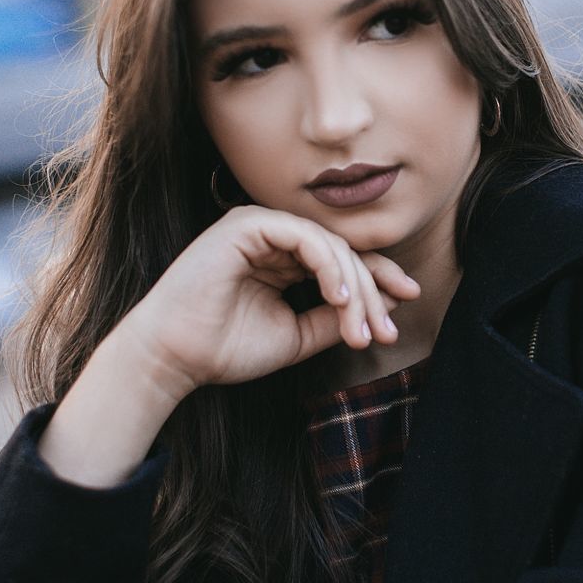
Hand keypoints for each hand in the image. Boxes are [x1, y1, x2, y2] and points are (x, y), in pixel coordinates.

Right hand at [124, 205, 421, 395]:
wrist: (175, 358)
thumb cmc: (225, 348)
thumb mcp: (296, 336)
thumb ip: (334, 319)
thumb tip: (385, 305)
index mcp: (282, 259)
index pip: (342, 259)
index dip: (378, 278)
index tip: (407, 301)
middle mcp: (273, 237)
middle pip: (343, 251)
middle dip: (372, 289)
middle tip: (385, 330)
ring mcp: (260, 226)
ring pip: (329, 244)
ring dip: (354, 285)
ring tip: (360, 325)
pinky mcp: (247, 224)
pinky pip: (305, 236)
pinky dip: (328, 265)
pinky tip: (338, 296)